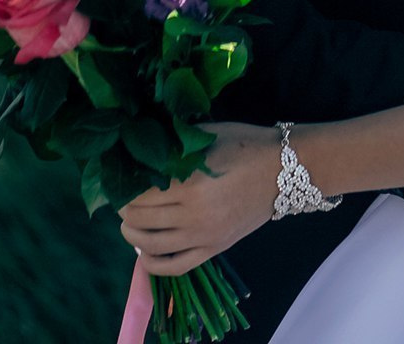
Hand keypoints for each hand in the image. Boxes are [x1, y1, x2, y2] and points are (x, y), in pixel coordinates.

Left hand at [119, 123, 277, 275]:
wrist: (284, 169)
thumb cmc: (245, 144)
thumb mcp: (208, 135)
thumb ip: (175, 144)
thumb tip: (143, 148)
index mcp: (191, 183)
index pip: (141, 194)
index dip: (124, 188)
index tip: (119, 179)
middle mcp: (194, 215)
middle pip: (141, 219)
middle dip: (124, 210)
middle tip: (121, 198)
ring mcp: (204, 237)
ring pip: (152, 246)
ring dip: (132, 235)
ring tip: (128, 223)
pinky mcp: (214, 250)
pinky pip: (175, 267)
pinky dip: (152, 264)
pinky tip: (144, 251)